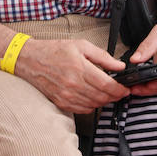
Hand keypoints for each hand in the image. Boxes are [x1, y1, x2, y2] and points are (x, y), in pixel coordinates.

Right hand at [13, 36, 127, 113]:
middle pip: (102, 97)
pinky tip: (94, 98)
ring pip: (93, 105)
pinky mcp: (60, 102)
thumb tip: (119, 66)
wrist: (29, 59)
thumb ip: (103, 56)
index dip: (120, 89)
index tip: (126, 89)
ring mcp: (65, 95)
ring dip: (104, 101)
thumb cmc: (54, 50)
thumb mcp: (81, 45)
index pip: (106, 85)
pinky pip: (82, 110)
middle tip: (121, 92)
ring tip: (109, 94)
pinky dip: (92, 106)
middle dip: (115, 96)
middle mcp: (72, 84)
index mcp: (79, 68)